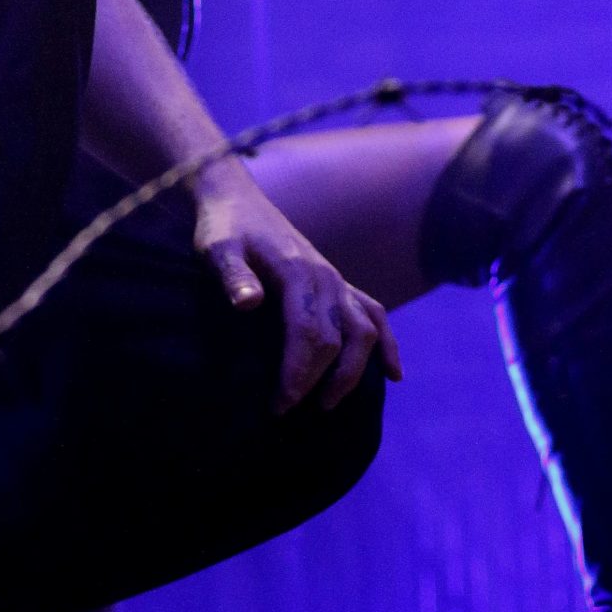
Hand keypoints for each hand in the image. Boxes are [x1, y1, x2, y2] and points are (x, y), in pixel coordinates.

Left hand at [190, 158, 402, 411]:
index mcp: (298, 272)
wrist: (235, 199)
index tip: (279, 404)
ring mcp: (336, 280)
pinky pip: (374, 313)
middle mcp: (326, 277)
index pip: (310, 333)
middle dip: (318, 381)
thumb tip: (248, 304)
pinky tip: (394, 374)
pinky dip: (388, 344)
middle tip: (286, 411)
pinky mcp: (338, 283)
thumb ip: (233, 275)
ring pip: (365, 331)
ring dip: (353, 370)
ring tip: (329, 404)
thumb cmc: (223, 228)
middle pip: (338, 339)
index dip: (298, 373)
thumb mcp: (217, 248)